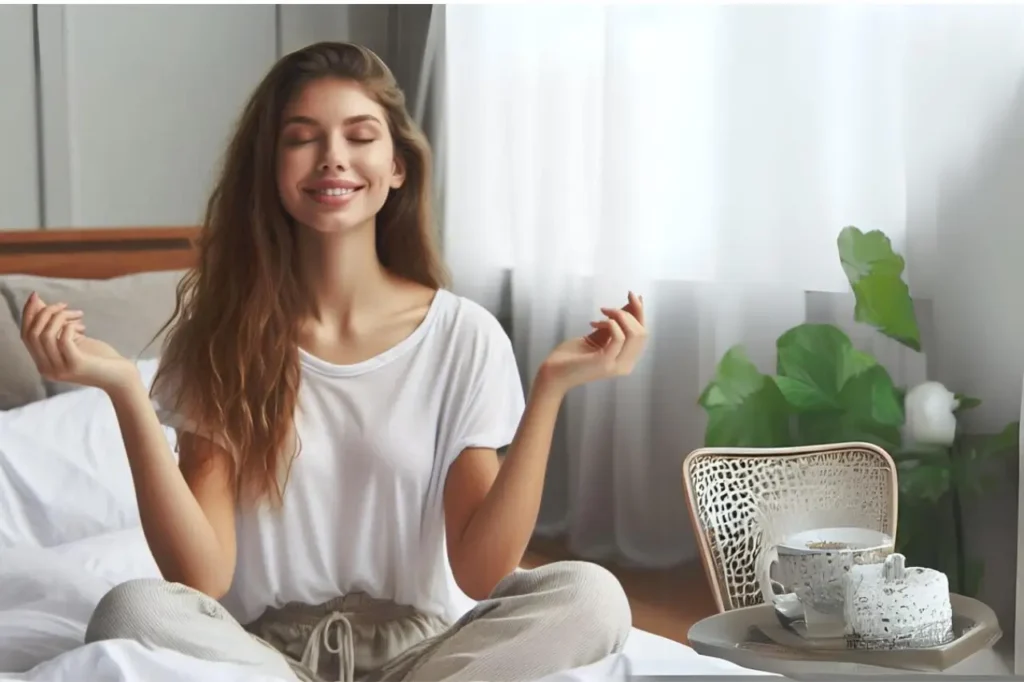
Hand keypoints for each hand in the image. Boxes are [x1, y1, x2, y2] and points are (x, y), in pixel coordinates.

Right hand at [20, 292, 137, 392]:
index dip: (28, 314)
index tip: (35, 296)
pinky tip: (81, 325)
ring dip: (59, 317)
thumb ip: (56, 326)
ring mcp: (60, 369)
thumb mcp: (73, 339)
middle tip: (64, 304)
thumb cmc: (98, 357)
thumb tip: (38, 302)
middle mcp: (47, 369)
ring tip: (77, 314)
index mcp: (43, 363)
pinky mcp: (75, 365)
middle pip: (32, 334)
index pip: (26, 336)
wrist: (120, 378)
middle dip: (44, 313)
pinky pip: (62, 340)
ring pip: (45, 335)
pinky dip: (69, 327)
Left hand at [537, 291, 647, 393]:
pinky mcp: (605, 362)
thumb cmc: (572, 355)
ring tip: (601, 313)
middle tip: (607, 307)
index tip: (632, 295)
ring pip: (634, 334)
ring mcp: (616, 365)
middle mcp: (626, 365)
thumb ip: (615, 324)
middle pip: (642, 333)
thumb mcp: (598, 336)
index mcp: (626, 360)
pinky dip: (610, 323)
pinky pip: (618, 337)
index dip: (640, 312)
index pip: (643, 334)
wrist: (553, 373)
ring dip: (619, 315)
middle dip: (630, 311)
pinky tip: (595, 322)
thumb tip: (632, 305)